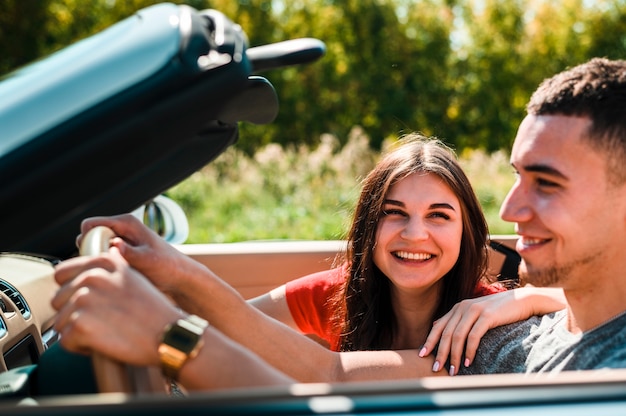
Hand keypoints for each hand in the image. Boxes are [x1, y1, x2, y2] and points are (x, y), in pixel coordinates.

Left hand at [52, 247, 182, 365]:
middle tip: (102, 321)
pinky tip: (104, 342)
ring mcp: (84, 299)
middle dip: (75, 314)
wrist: (168, 334)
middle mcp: (90, 276)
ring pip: (60, 323)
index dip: (71, 292)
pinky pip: (65, 342)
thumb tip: (88, 266)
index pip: (61, 274)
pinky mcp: (80, 324)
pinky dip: (81, 348)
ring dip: (78, 332)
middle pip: (58, 300)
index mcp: (102, 263)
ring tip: (106, 331)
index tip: (89, 303)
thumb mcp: (133, 277)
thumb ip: (108, 269)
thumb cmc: (154, 311)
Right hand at [77, 214, 187, 295]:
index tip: (96, 257)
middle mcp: (119, 230)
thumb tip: (114, 244)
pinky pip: (101, 258)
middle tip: (103, 268)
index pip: (90, 225)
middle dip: (89, 252)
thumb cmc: (168, 265)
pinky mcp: (119, 254)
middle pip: (87, 237)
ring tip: (110, 273)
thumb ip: (130, 253)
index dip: (86, 240)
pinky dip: (102, 266)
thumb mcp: (149, 260)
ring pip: (93, 249)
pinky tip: (114, 277)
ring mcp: (118, 242)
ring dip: (96, 261)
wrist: (178, 276)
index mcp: (126, 223)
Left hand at [419, 287, 565, 374]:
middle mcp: (463, 308)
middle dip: (440, 353)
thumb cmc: (498, 311)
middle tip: (436, 369)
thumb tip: (437, 327)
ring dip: (454, 355)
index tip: (422, 355)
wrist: (522, 300)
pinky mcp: (487, 316)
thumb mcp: (475, 313)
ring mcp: (475, 310)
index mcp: (458, 308)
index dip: (430, 341)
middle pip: (446, 333)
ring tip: (453, 370)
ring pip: (458, 336)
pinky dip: (469, 350)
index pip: (439, 326)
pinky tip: (468, 362)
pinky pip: (474, 336)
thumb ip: (459, 320)